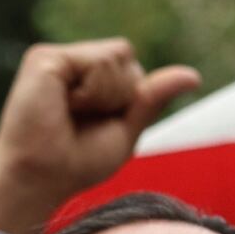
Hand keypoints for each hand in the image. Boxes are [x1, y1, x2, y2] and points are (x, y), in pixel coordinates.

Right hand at [0, 39, 201, 233]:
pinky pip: (99, 61)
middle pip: (127, 57)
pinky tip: (64, 105)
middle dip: (121, 95)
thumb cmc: (74, 163)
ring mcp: (56, 58)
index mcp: (85, 79)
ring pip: (118, 55)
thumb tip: (194, 76)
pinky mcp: (44, 58)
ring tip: (71, 114)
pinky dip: (94, 91)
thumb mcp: (125, 130)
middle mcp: (69, 64)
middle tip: (83, 121)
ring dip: (106, 95)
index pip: (131, 69)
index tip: (95, 127)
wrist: (40, 178)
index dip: (127, 100)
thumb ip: (151, 99)